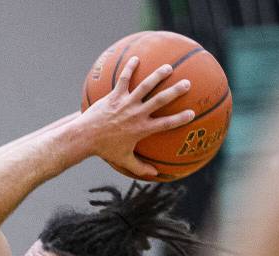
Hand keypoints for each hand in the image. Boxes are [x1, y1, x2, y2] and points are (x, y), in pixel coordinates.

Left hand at [81, 56, 194, 177]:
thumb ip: (140, 166)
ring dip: (158, 75)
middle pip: (160, 100)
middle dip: (175, 91)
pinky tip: (136, 58)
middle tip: (187, 84)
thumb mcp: (124, 160)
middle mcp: (137, 114)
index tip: (192, 113)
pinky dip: (129, 68)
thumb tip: (155, 174)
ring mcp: (126, 103)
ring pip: (145, 85)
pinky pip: (124, 79)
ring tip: (168, 68)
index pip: (166, 124)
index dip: (180, 119)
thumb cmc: (105, 150)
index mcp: (142, 129)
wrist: (86, 138)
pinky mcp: (115, 95)